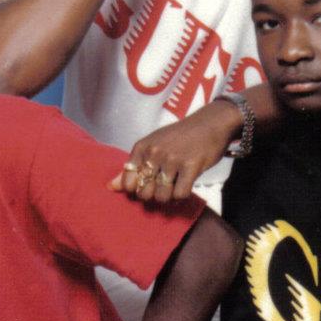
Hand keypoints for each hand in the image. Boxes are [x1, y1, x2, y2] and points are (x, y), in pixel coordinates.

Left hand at [110, 99, 239, 201]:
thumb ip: (132, 166)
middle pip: (144, 193)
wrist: (210, 123)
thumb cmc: (179, 136)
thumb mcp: (153, 145)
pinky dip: (183, 194)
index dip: (137, 189)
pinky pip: (180, 194)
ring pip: (162, 196)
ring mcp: (172, 159)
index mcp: (141, 147)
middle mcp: (154, 152)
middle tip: (164, 185)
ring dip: (169, 196)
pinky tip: (186, 183)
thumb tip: (110, 187)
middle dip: (154, 195)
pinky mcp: (191, 166)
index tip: (149, 183)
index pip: (128, 182)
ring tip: (175, 184)